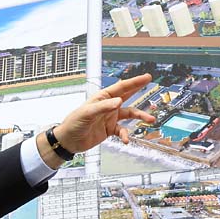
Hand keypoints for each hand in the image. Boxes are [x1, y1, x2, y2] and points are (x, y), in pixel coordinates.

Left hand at [37, 74, 155, 166]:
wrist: (69, 141)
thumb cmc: (74, 123)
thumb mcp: (87, 113)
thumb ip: (103, 107)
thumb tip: (119, 101)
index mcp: (102, 98)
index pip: (121, 87)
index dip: (134, 82)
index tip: (146, 77)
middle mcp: (108, 106)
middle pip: (127, 95)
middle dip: (138, 89)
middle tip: (149, 82)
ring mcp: (110, 117)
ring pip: (129, 114)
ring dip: (140, 116)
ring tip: (150, 120)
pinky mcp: (110, 129)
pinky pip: (122, 130)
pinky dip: (126, 135)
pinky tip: (126, 140)